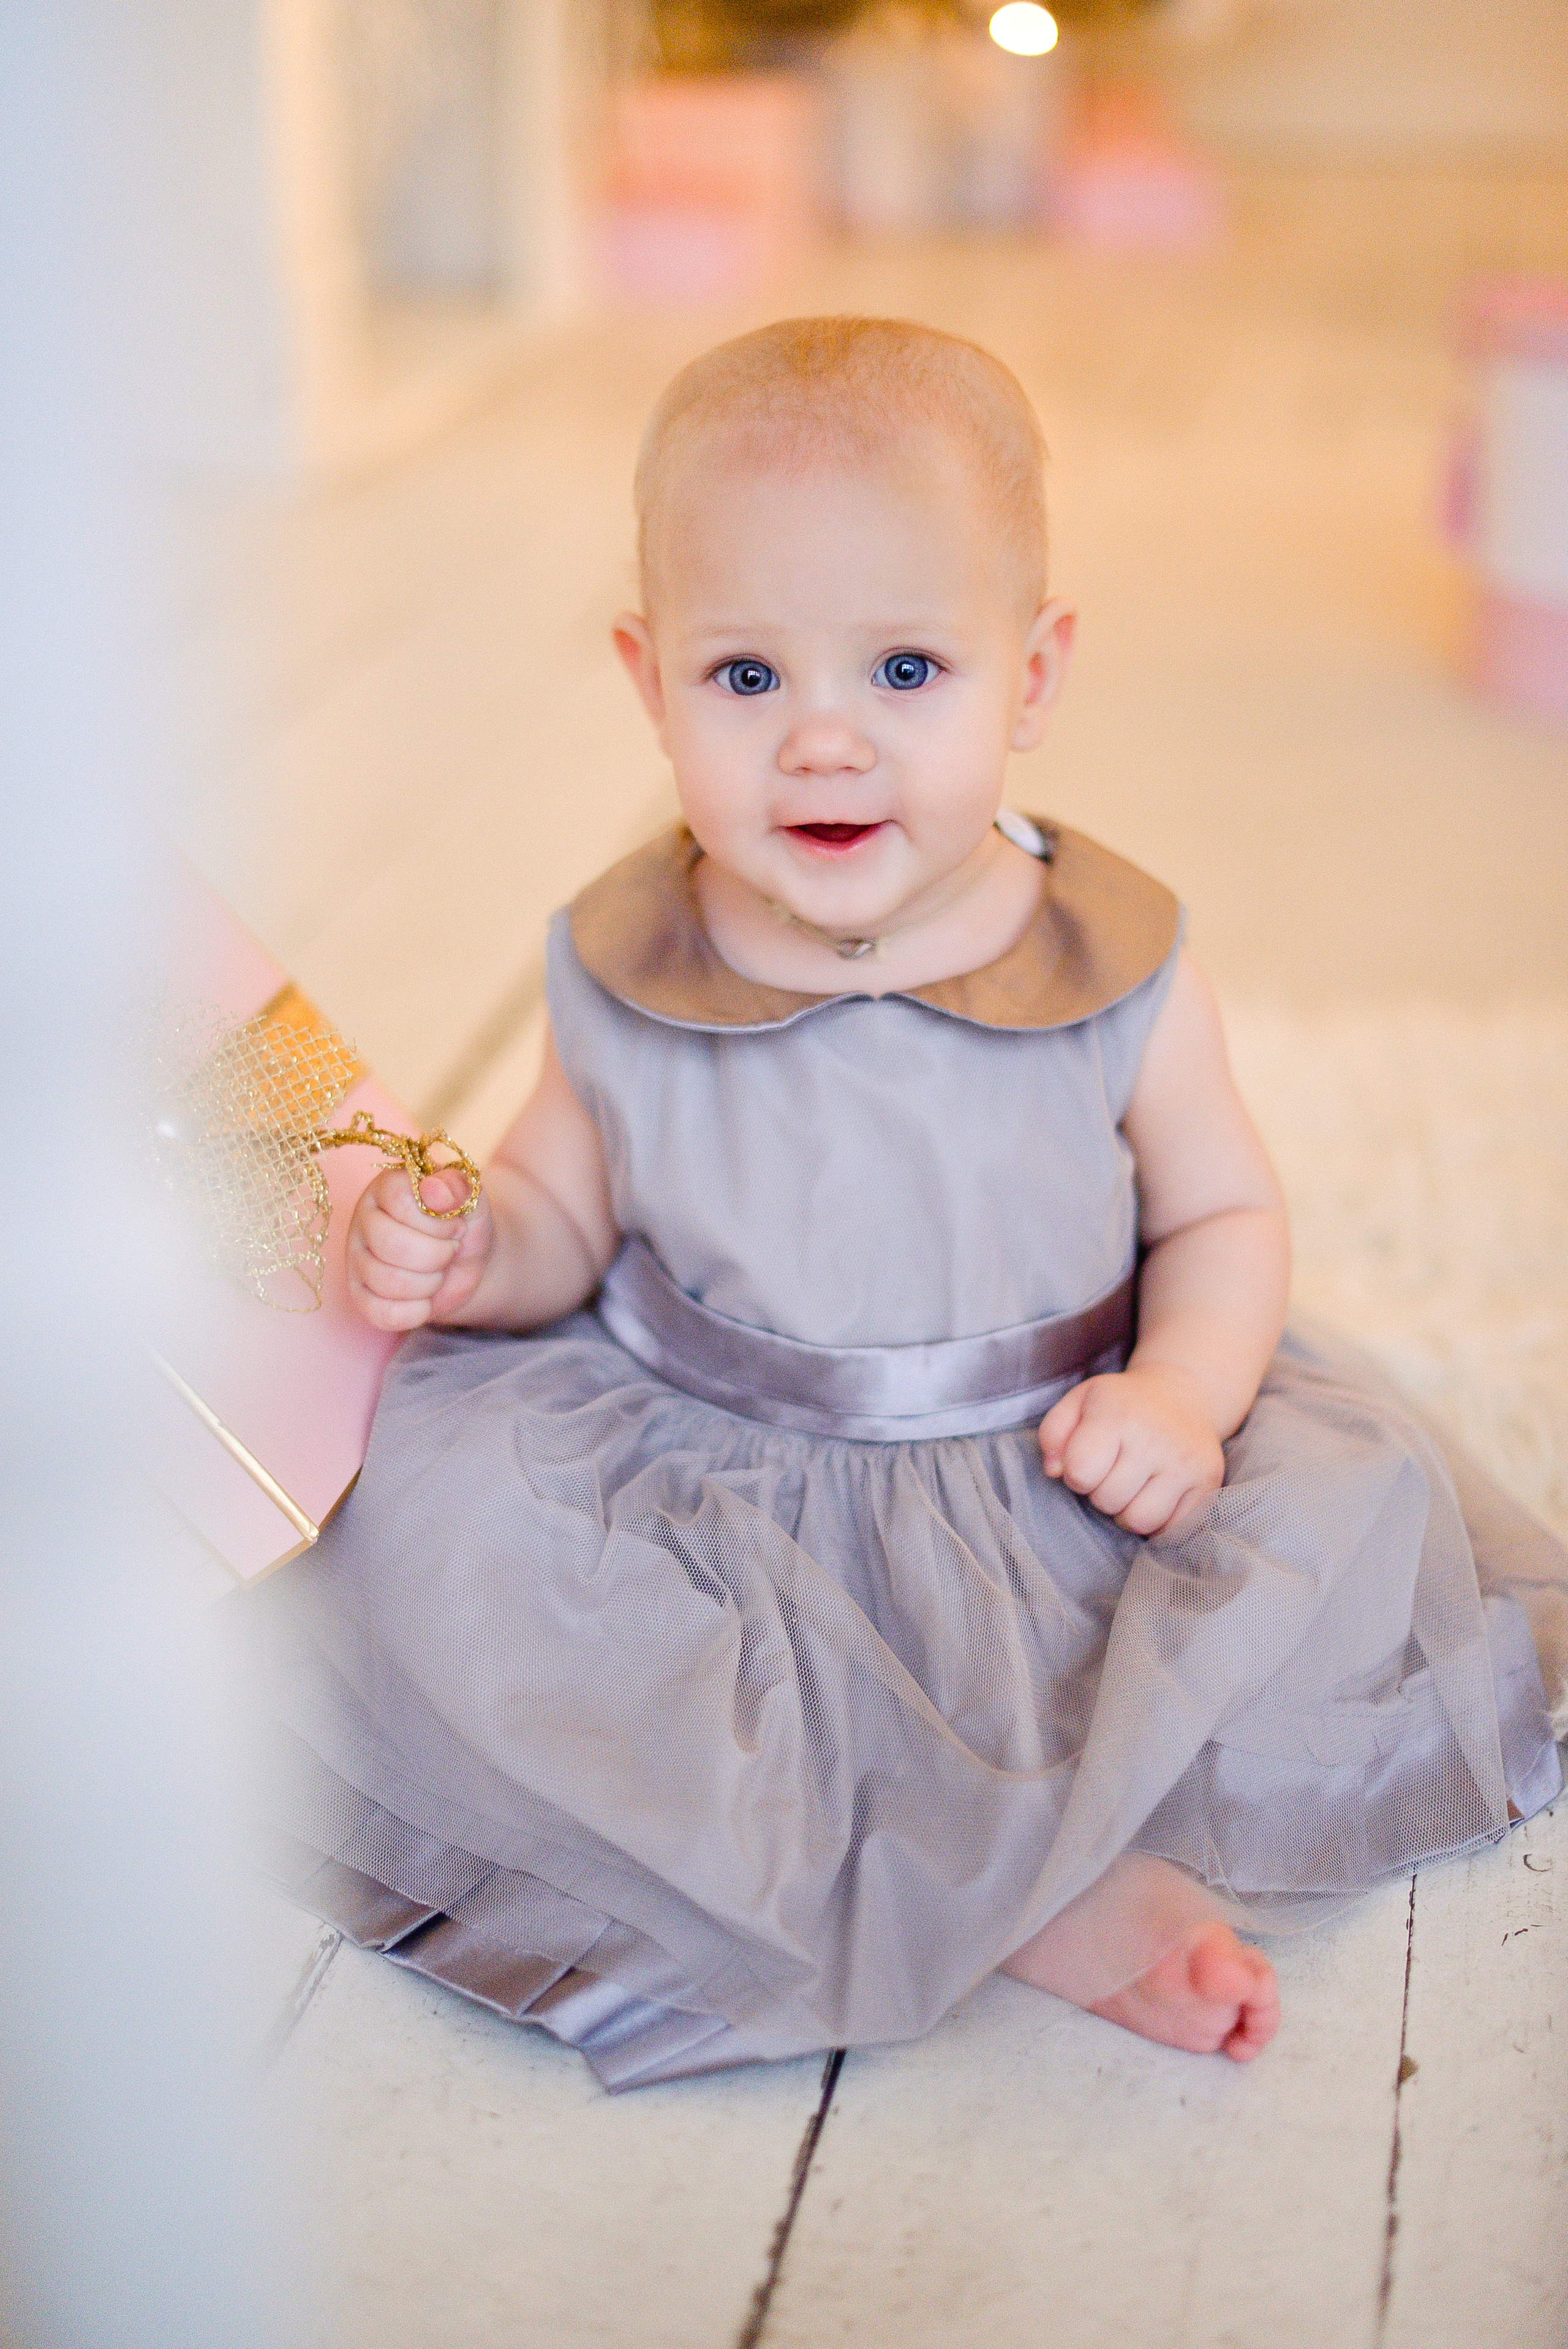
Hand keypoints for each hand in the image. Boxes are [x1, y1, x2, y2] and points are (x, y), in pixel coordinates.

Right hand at [345, 1164, 492, 1331]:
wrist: (464, 1262)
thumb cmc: (462, 1224)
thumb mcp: (472, 1199)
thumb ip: (457, 1186)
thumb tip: (434, 1189)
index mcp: (387, 1186)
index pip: (400, 1201)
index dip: (437, 1222)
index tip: (455, 1225)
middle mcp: (365, 1219)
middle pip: (389, 1244)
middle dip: (435, 1255)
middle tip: (449, 1250)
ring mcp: (357, 1258)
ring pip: (386, 1280)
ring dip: (428, 1283)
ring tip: (438, 1271)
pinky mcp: (360, 1294)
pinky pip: (380, 1313)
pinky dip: (413, 1313)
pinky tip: (426, 1301)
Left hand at [1039, 1363, 1224, 1535]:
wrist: (1182, 1395)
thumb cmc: (1121, 1404)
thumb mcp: (1079, 1402)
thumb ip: (1053, 1434)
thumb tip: (1055, 1471)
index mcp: (1118, 1414)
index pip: (1080, 1472)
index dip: (1077, 1474)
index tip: (1089, 1460)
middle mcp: (1155, 1438)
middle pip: (1108, 1501)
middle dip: (1102, 1492)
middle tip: (1114, 1471)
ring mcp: (1186, 1462)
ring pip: (1140, 1521)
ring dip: (1128, 1512)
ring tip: (1134, 1486)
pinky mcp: (1209, 1481)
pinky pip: (1173, 1529)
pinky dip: (1159, 1522)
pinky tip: (1157, 1496)